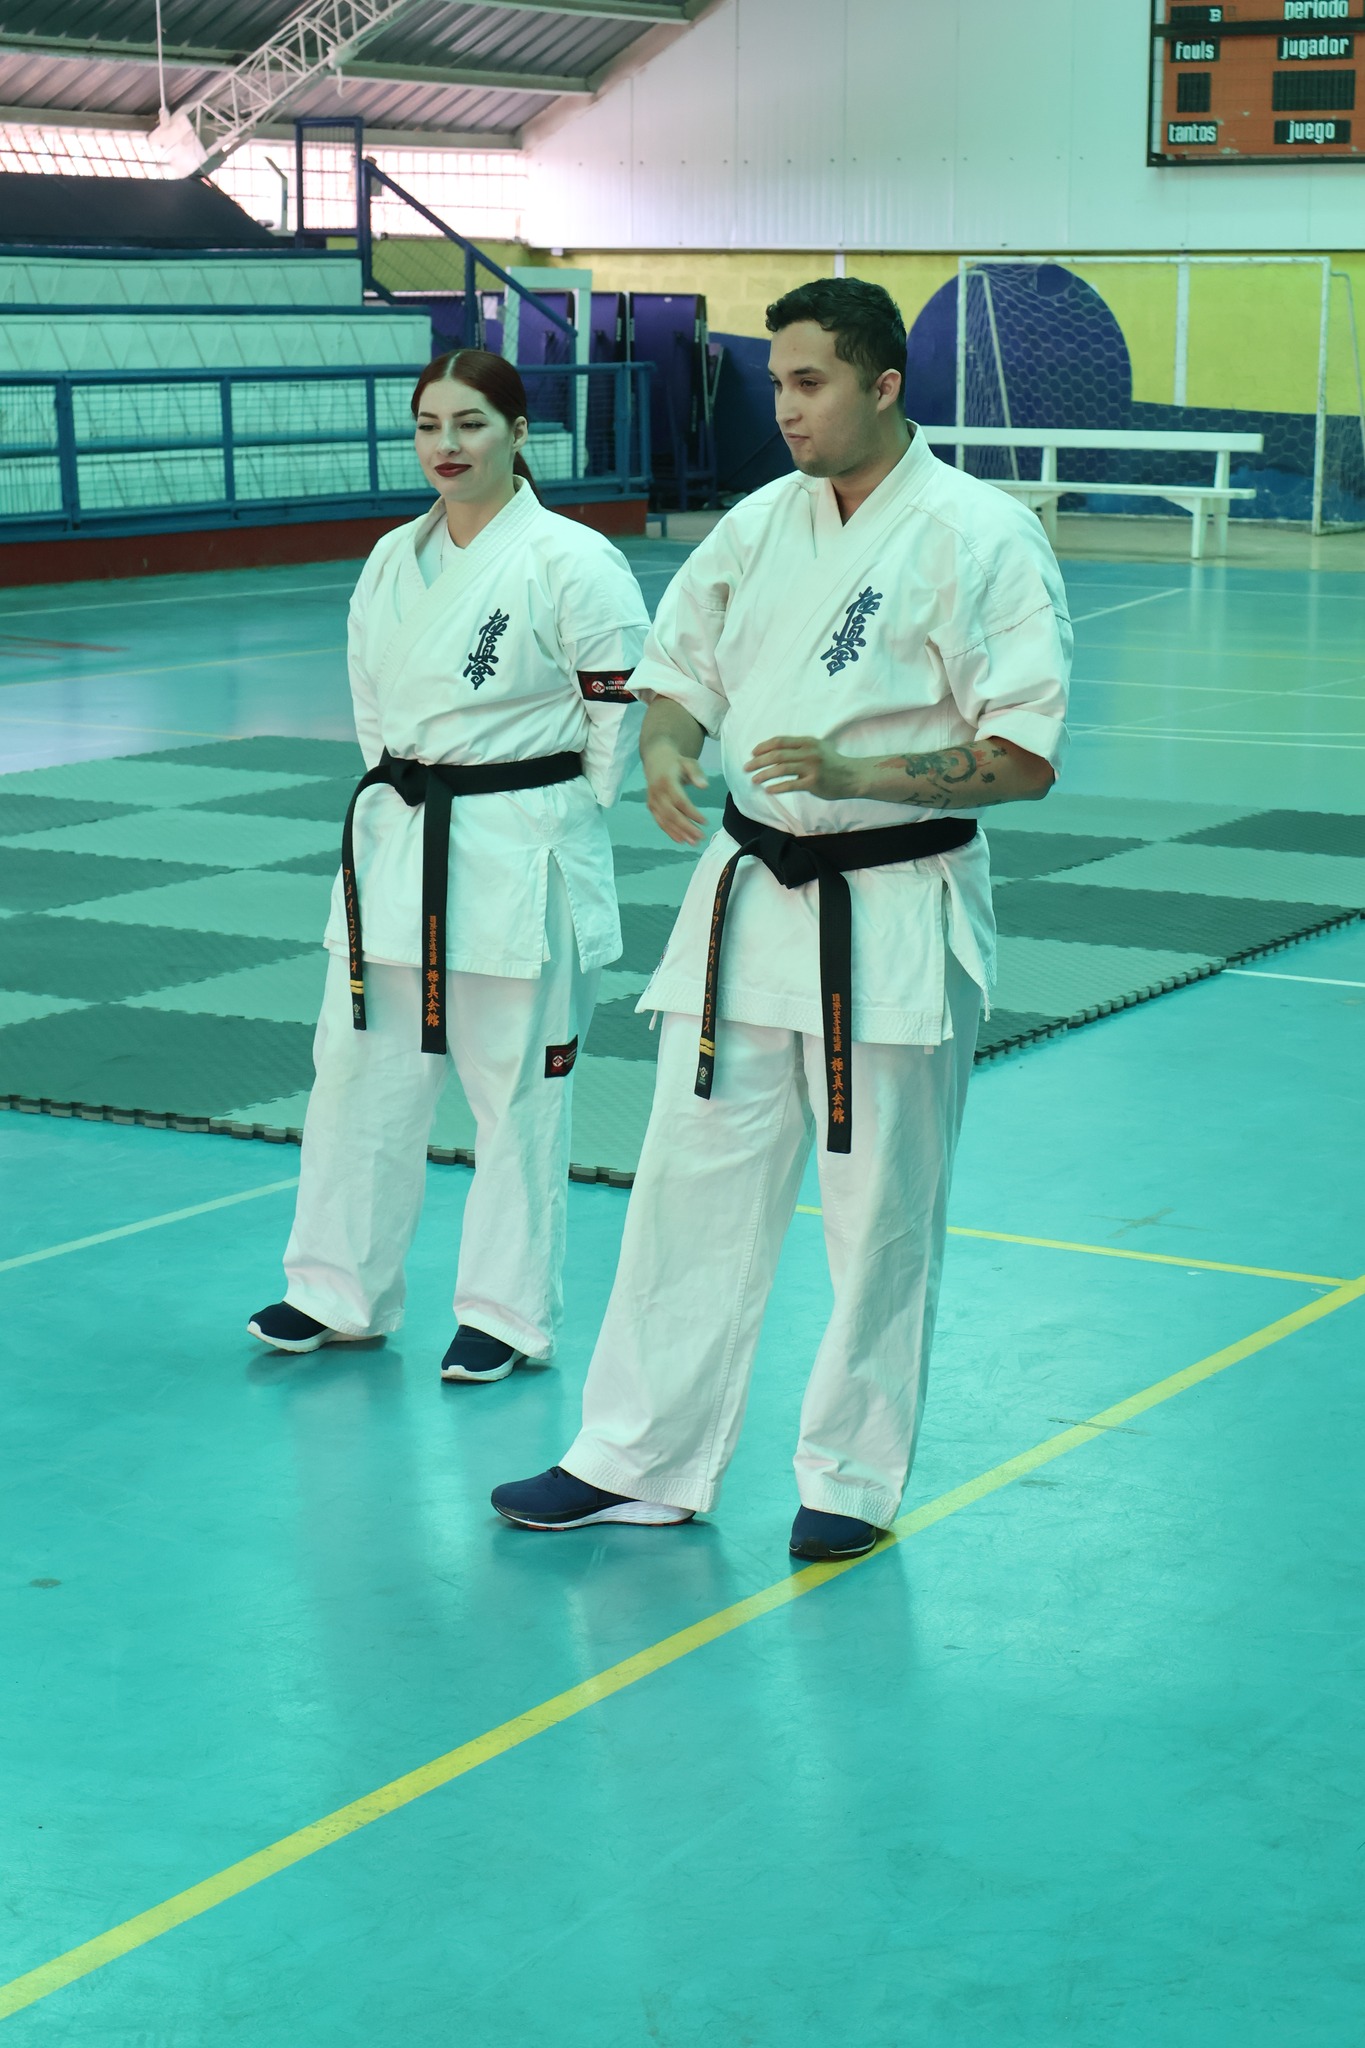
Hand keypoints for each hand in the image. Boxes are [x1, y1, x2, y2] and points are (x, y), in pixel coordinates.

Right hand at [644, 742, 708, 843]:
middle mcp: (657, 793)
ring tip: (693, 842)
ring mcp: (652, 801)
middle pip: (672, 814)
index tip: (705, 822)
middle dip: (686, 828)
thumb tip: (704, 786)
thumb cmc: (676, 763)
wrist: (656, 760)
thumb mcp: (689, 762)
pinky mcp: (651, 807)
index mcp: (667, 782)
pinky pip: (660, 821)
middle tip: (701, 837)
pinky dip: (669, 832)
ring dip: (679, 833)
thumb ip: (697, 773)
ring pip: (665, 820)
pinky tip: (681, 840)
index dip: (692, 813)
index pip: (680, 801)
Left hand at [744, 735, 861, 800]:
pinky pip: (791, 785)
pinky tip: (768, 790)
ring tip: (754, 780)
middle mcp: (808, 752)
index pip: (779, 741)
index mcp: (807, 742)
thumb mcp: (817, 748)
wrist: (852, 776)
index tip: (752, 753)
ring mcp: (811, 768)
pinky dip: (777, 787)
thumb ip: (799, 748)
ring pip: (781, 769)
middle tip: (746, 768)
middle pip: (777, 754)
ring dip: (764, 774)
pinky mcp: (813, 783)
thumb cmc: (832, 763)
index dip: (763, 746)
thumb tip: (776, 751)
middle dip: (758, 761)